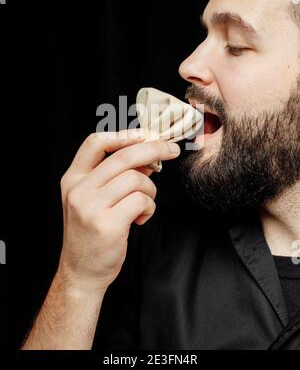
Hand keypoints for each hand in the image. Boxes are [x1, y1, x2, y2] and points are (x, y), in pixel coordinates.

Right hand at [57, 129, 180, 293]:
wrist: (81, 272)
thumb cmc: (92, 233)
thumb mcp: (95, 199)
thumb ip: (116, 176)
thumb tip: (148, 155)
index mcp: (73, 179)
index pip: (95, 142)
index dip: (124, 135)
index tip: (145, 135)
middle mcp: (79, 189)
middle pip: (123, 156)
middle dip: (154, 149)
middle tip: (171, 150)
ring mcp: (91, 207)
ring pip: (136, 179)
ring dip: (150, 190)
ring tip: (144, 204)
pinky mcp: (107, 224)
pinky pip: (141, 201)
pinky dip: (149, 207)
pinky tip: (140, 219)